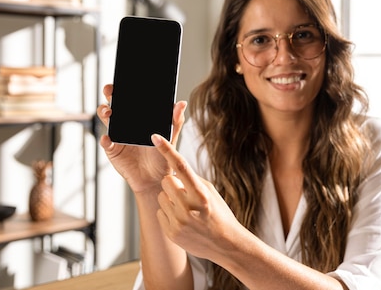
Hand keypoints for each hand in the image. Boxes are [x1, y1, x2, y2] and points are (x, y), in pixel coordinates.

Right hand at [97, 84, 186, 194]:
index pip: (130, 97)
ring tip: (109, 113)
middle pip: (114, 103)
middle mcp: (126, 122)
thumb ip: (175, 121)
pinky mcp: (112, 149)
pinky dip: (105, 139)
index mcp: (139, 116)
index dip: (125, 87)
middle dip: (110, 94)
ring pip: (106, 118)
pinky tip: (108, 138)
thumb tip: (181, 103)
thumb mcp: (171, 137)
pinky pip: (105, 141)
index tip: (124, 81)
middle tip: (111, 90)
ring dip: (104, 112)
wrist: (156, 179)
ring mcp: (117, 134)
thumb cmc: (163, 156)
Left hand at [151, 134, 244, 261]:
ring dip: (170, 199)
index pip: (181, 166)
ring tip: (186, 209)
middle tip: (184, 192)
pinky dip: (168, 213)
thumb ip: (191, 180)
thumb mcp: (209, 192)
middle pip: (166, 181)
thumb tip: (173, 169)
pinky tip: (182, 219)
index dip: (167, 150)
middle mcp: (189, 207)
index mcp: (201, 194)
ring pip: (161, 196)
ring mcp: (179, 222)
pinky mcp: (172, 232)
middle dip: (172, 184)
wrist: (225, 243)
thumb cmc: (218, 213)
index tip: (155, 137)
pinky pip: (160, 212)